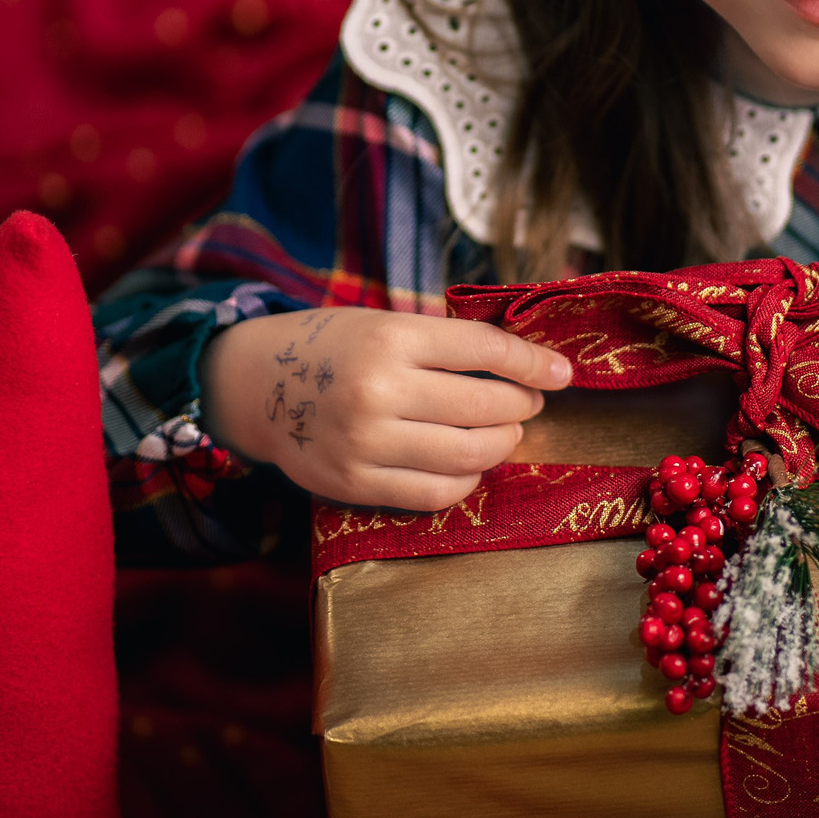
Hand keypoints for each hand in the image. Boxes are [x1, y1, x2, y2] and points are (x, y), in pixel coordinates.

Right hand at [200, 308, 570, 510]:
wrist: (255, 386)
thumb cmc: (332, 347)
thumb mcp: (383, 323)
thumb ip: (444, 342)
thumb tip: (525, 362)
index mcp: (390, 338)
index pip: (484, 349)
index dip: (532, 363)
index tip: (562, 372)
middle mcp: (378, 391)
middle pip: (484, 406)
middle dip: (522, 405)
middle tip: (529, 402)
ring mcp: (365, 443)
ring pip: (467, 455)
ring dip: (501, 444)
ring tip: (504, 431)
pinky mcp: (354, 484)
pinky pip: (434, 494)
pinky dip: (466, 481)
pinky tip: (469, 465)